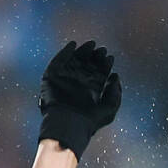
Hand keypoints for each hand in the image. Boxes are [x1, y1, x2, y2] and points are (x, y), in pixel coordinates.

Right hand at [39, 39, 121, 160]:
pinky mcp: (52, 77)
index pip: (98, 73)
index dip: (104, 63)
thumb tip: (115, 76)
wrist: (69, 123)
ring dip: (82, 51)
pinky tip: (73, 45)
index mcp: (91, 91)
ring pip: (74, 60)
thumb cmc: (91, 119)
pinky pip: (58, 61)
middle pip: (87, 64)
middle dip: (95, 56)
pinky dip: (64, 52)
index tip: (109, 56)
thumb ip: (115, 92)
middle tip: (101, 49)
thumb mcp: (110, 107)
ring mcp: (65, 80)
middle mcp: (77, 84)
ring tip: (91, 44)